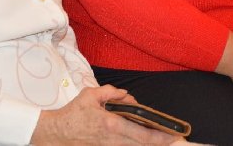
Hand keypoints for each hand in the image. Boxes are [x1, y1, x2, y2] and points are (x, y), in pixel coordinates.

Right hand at [30, 86, 177, 144]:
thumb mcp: (90, 95)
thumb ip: (111, 92)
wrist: (59, 132)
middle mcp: (114, 139)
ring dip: (148, 143)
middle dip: (160, 141)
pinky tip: (139, 138)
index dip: (161, 136)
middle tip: (173, 136)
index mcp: (112, 124)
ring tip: (159, 137)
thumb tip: (126, 95)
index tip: (173, 134)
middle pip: (144, 144)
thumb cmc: (74, 113)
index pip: (143, 134)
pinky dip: (135, 144)